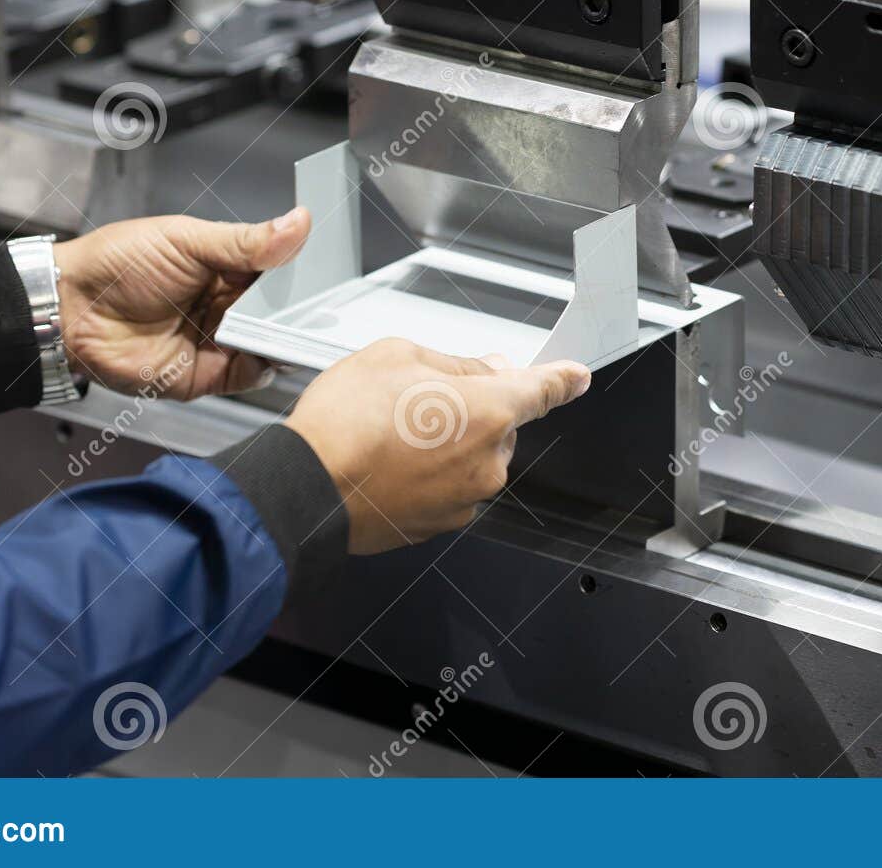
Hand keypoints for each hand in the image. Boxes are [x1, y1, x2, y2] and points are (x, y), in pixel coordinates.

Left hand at [53, 209, 310, 398]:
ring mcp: (220, 341)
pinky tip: (271, 352)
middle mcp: (228, 305)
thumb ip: (246, 241)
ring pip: (271, 342)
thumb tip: (298, 222)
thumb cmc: (118, 265)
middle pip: (280, 310)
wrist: (71, 310)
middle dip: (300, 308)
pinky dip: (266, 366)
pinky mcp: (209, 375)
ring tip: (298, 328)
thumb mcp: (188, 240)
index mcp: (226, 266)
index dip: (302, 270)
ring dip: (286, 338)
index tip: (327, 270)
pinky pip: (251, 374)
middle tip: (319, 303)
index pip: (278, 269)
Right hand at [284, 338, 591, 552]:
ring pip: (471, 457)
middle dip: (472, 407)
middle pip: (499, 424)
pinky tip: (388, 460)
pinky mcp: (440, 524)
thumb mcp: (397, 356)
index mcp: (488, 411)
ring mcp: (465, 498)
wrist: (306, 488)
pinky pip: (448, 487)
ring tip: (390, 433)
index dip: (562, 381)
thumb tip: (484, 370)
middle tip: (418, 398)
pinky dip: (428, 473)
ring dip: (446, 442)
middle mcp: (486, 461)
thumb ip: (455, 361)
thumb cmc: (344, 424)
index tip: (575, 378)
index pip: (543, 391)